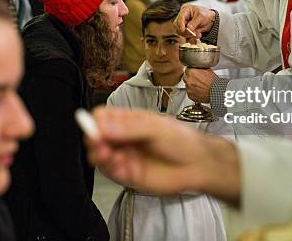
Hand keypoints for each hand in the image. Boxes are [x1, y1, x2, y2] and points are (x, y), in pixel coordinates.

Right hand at [85, 107, 240, 204]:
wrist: (198, 165)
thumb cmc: (182, 141)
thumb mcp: (156, 128)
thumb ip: (129, 128)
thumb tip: (103, 126)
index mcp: (129, 121)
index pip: (103, 117)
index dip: (95, 121)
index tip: (96, 128)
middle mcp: (124, 138)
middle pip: (97, 136)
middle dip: (94, 140)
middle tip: (98, 143)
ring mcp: (125, 156)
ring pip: (101, 156)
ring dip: (100, 155)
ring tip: (108, 154)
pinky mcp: (129, 175)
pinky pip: (112, 173)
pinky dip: (111, 169)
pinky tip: (120, 165)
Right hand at [174, 5, 215, 40]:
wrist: (210, 20)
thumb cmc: (205, 14)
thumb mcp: (201, 16)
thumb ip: (195, 22)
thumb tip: (188, 28)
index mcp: (185, 10)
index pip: (180, 17)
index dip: (180, 24)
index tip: (183, 30)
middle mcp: (183, 17)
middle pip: (177, 26)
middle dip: (185, 31)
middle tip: (193, 33)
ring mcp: (183, 24)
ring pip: (181, 32)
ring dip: (189, 35)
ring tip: (198, 34)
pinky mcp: (186, 31)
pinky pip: (185, 36)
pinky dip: (191, 38)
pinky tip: (197, 36)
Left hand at [183, 68, 214, 102]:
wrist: (216, 91)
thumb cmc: (213, 82)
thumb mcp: (207, 70)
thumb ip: (199, 68)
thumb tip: (197, 67)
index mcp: (191, 72)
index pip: (187, 70)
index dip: (192, 71)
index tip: (195, 73)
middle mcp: (188, 80)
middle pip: (186, 77)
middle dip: (191, 78)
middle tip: (197, 80)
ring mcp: (188, 88)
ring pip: (187, 85)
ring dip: (192, 85)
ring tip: (199, 86)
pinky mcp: (189, 95)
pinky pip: (189, 92)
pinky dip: (193, 91)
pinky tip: (199, 90)